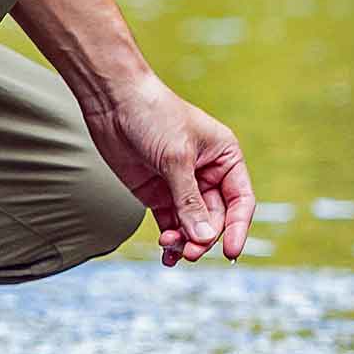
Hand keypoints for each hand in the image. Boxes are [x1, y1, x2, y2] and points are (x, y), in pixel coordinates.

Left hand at [80, 71, 255, 265]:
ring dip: (185, 241)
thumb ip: (189, 200)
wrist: (113, 99)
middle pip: (215, 218)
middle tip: (189, 251)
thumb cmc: (153, 115)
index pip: (241, 200)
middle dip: (203, 237)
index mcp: (225, 157)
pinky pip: (170, 223)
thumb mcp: (176, 158)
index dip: (238, 228)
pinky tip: (166, 254)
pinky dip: (170, 239)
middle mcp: (207, 173)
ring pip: (192, 225)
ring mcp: (181, 185)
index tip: (232, 252)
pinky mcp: (157, 193)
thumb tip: (204, 238)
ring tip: (171, 249)